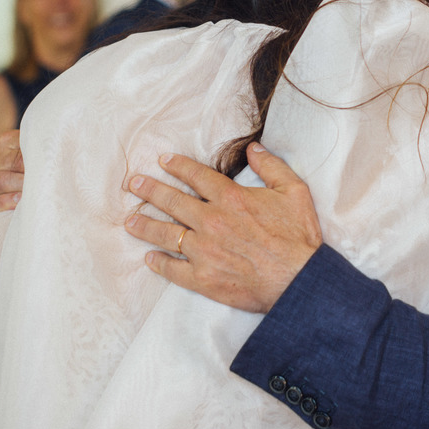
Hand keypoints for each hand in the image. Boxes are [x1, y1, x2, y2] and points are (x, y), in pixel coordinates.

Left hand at [124, 143, 322, 312]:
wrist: (299, 280)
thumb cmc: (297, 237)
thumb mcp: (294, 191)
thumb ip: (272, 166)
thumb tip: (254, 148)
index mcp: (231, 198)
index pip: (196, 176)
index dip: (178, 166)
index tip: (162, 160)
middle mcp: (211, 221)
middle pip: (172, 201)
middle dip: (149, 189)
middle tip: (133, 183)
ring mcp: (203, 250)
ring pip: (165, 234)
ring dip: (144, 225)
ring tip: (129, 221)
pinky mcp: (203, 278)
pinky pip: (173, 269)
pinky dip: (159, 263)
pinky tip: (149, 258)